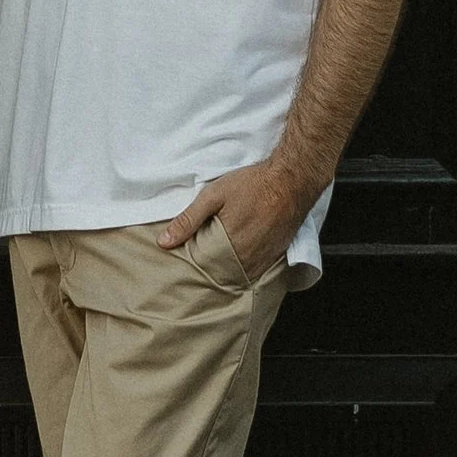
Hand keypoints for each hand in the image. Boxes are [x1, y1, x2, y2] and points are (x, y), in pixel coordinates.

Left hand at [155, 158, 327, 280]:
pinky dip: (242, 269)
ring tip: (215, 264)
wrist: (293, 179)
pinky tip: (235, 260)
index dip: (191, 268)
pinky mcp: (274, 257)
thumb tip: (164, 242)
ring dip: (225, 272)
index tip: (183, 266)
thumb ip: (188, 220)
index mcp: (228, 247)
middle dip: (207, 272)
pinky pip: (254, 272)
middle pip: (219, 276)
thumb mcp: (214, 196)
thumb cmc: (254, 184)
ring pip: (236, 276)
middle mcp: (246, 260)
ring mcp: (262, 261)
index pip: (202, 271)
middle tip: (198, 265)